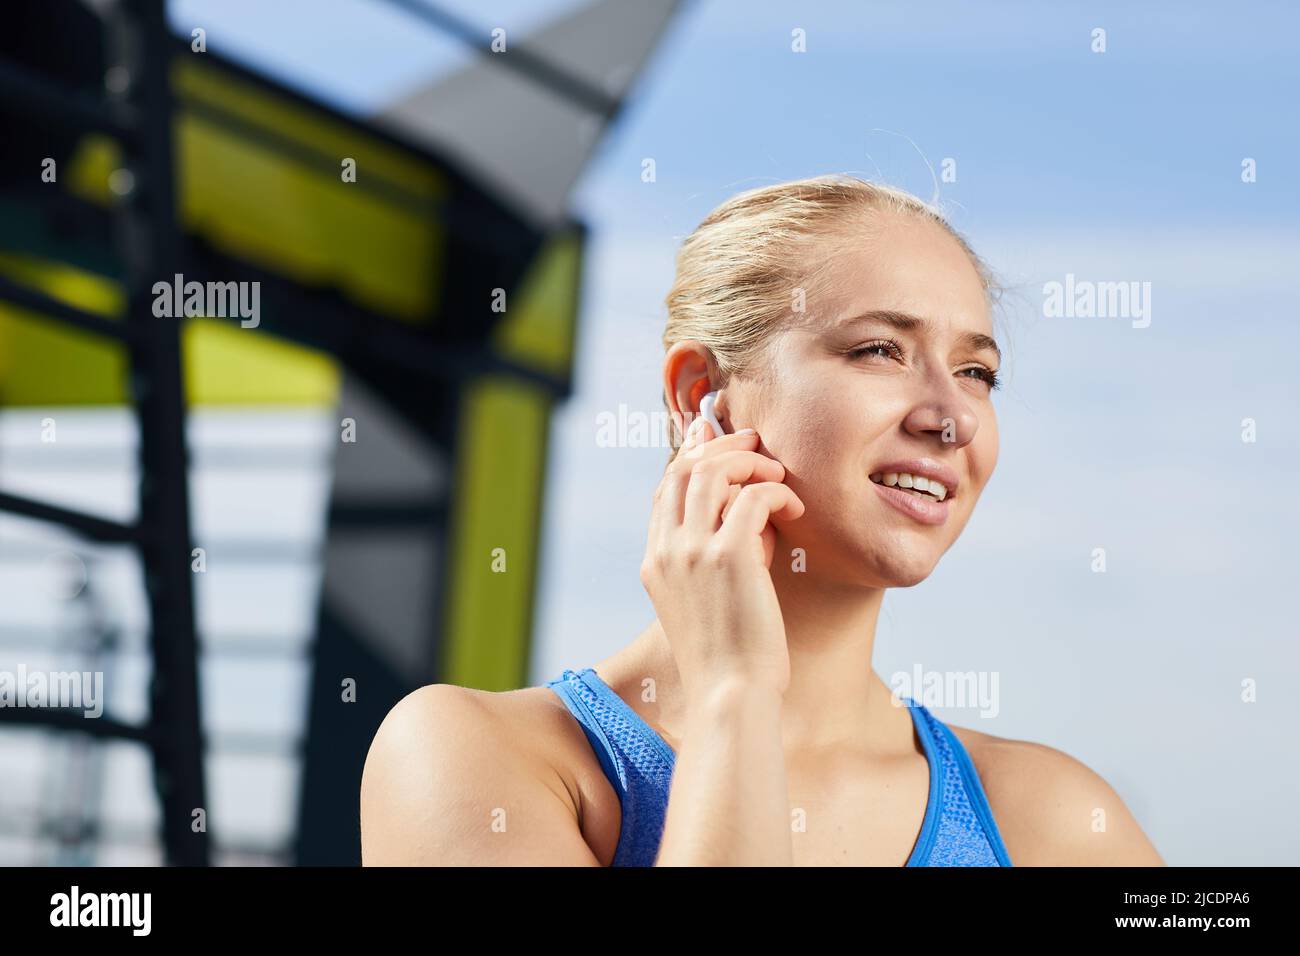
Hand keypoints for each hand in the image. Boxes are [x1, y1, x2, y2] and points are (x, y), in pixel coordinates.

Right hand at [639, 418, 805, 702]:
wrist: (731, 696)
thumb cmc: (730, 659)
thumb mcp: (706, 603)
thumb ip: (713, 559)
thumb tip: (748, 517)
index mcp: (655, 562)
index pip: (665, 488)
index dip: (695, 457)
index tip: (720, 441)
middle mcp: (667, 551)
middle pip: (684, 468)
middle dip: (722, 446)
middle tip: (756, 445)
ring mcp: (693, 551)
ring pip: (713, 471)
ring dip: (750, 462)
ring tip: (778, 475)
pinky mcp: (729, 555)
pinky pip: (753, 496)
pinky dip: (777, 492)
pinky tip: (795, 509)